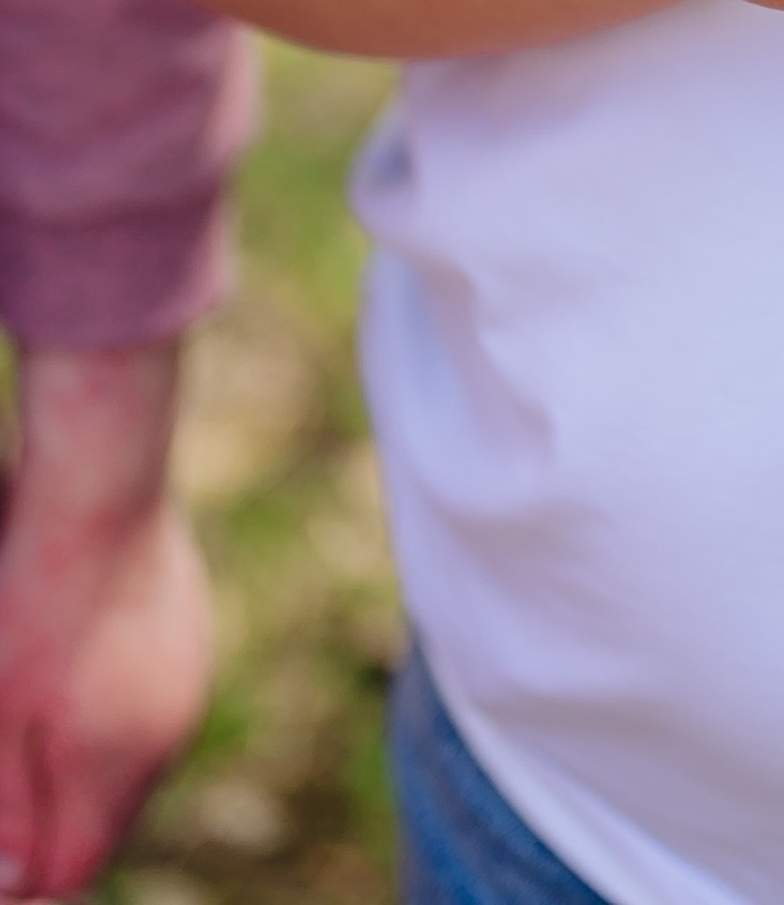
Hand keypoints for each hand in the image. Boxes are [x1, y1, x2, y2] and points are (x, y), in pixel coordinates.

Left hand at [0, 346, 210, 900]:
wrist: (98, 489)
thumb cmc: (29, 603)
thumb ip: (8, 809)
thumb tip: (19, 883)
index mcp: (118, 766)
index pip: (76, 868)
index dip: (29, 880)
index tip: (4, 862)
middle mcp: (168, 731)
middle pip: (107, 817)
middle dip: (57, 822)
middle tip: (13, 771)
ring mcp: (189, 675)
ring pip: (130, 757)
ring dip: (84, 762)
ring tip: (37, 721)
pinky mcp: (192, 629)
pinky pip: (150, 699)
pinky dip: (111, 706)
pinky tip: (74, 667)